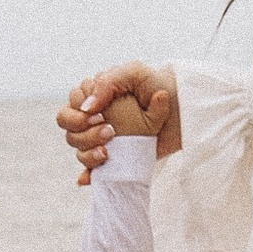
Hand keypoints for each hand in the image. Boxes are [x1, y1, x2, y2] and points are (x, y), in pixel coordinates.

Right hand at [57, 62, 180, 178]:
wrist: (182, 109)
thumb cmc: (157, 86)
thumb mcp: (134, 73)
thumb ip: (107, 83)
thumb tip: (87, 108)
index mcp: (96, 94)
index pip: (72, 104)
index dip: (79, 113)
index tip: (99, 117)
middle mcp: (95, 115)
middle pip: (70, 127)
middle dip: (82, 133)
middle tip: (109, 133)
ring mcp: (102, 136)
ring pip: (77, 147)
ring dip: (87, 152)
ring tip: (107, 153)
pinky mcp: (112, 155)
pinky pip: (91, 169)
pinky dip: (87, 174)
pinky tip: (88, 178)